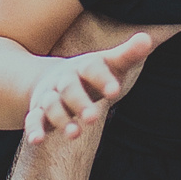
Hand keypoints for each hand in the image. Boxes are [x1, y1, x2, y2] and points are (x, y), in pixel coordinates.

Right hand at [23, 32, 152, 143]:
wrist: (51, 77)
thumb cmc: (89, 74)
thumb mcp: (106, 63)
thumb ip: (127, 55)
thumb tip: (147, 39)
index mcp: (82, 66)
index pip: (91, 68)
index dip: (102, 79)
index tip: (115, 91)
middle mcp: (63, 80)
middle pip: (69, 89)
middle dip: (80, 103)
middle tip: (94, 118)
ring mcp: (49, 96)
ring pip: (52, 106)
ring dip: (61, 119)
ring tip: (75, 134)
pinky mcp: (38, 112)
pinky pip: (33, 120)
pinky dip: (34, 129)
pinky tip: (37, 141)